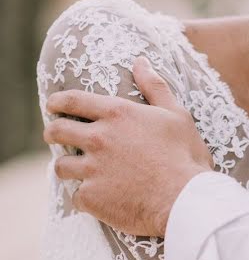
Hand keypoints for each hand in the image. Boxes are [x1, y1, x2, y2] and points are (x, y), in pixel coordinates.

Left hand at [43, 57, 212, 236]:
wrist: (185, 198)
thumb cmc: (185, 154)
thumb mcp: (176, 114)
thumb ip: (154, 86)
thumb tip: (140, 61)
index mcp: (118, 114)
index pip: (73, 100)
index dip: (58, 101)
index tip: (53, 105)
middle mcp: (99, 139)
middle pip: (56, 131)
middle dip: (53, 132)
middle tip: (57, 136)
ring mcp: (92, 169)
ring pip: (61, 166)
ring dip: (68, 167)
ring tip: (80, 170)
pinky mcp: (91, 197)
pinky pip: (76, 195)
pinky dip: (87, 196)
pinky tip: (102, 197)